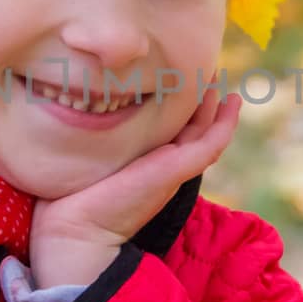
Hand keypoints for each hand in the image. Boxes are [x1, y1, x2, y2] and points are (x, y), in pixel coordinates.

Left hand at [27, 79, 241, 285]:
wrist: (76, 231)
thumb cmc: (71, 199)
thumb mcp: (89, 160)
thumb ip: (94, 141)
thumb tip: (73, 111)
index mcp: (147, 165)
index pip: (172, 132)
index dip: (181, 107)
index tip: (181, 79)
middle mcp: (164, 166)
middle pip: (194, 129)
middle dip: (203, 100)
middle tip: (210, 70)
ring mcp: (174, 169)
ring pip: (207, 133)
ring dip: (218, 105)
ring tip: (221, 75)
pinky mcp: (176, 170)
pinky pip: (211, 144)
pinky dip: (225, 123)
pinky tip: (232, 101)